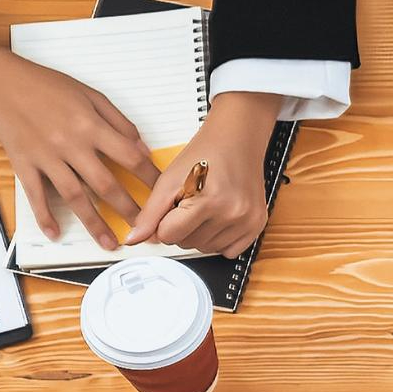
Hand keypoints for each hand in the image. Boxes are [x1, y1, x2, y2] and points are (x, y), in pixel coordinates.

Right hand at [0, 37, 156, 249]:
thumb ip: (119, 122)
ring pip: (74, 197)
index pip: (130, 157)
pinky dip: (45, 216)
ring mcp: (46, 158)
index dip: (149, 178)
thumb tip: (142, 147)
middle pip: (105, 184)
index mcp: (91, 126)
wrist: (1, 84)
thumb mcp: (91, 95)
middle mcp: (71, 145)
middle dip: (128, 210)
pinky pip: (36, 195)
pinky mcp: (24, 165)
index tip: (162, 194)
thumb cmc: (48, 86)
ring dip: (93, 223)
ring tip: (109, 243)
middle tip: (144, 229)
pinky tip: (55, 233)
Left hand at [124, 92, 279, 257]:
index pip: (169, 236)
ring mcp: (248, 221)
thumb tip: (134, 240)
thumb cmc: (204, 154)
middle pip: (187, 244)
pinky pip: (230, 251)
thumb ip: (150, 214)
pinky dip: (220, 239)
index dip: (164, 221)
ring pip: (206, 249)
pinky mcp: (258, 224)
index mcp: (208, 201)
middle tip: (192, 201)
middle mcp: (232, 213)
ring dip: (200, 234)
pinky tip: (220, 218)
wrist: (236, 140)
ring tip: (206, 207)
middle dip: (182, 227)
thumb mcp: (169, 180)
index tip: (173, 205)